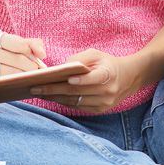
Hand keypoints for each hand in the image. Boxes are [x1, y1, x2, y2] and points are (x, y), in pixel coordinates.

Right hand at [0, 30, 45, 81]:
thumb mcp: (10, 43)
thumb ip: (30, 44)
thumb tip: (42, 54)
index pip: (16, 43)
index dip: (30, 50)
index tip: (39, 57)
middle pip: (16, 59)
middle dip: (32, 66)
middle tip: (38, 71)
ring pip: (11, 74)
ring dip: (25, 77)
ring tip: (31, 77)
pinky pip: (3, 85)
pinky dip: (15, 85)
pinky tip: (20, 84)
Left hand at [27, 48, 141, 113]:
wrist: (128, 78)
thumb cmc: (107, 63)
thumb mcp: (96, 54)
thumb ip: (79, 58)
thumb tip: (61, 68)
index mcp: (108, 74)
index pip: (95, 78)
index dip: (82, 80)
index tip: (67, 79)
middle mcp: (107, 91)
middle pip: (77, 92)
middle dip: (54, 89)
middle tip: (35, 87)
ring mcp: (104, 103)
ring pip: (75, 102)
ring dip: (54, 98)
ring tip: (38, 92)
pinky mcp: (99, 110)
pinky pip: (77, 107)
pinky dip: (62, 102)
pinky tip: (50, 96)